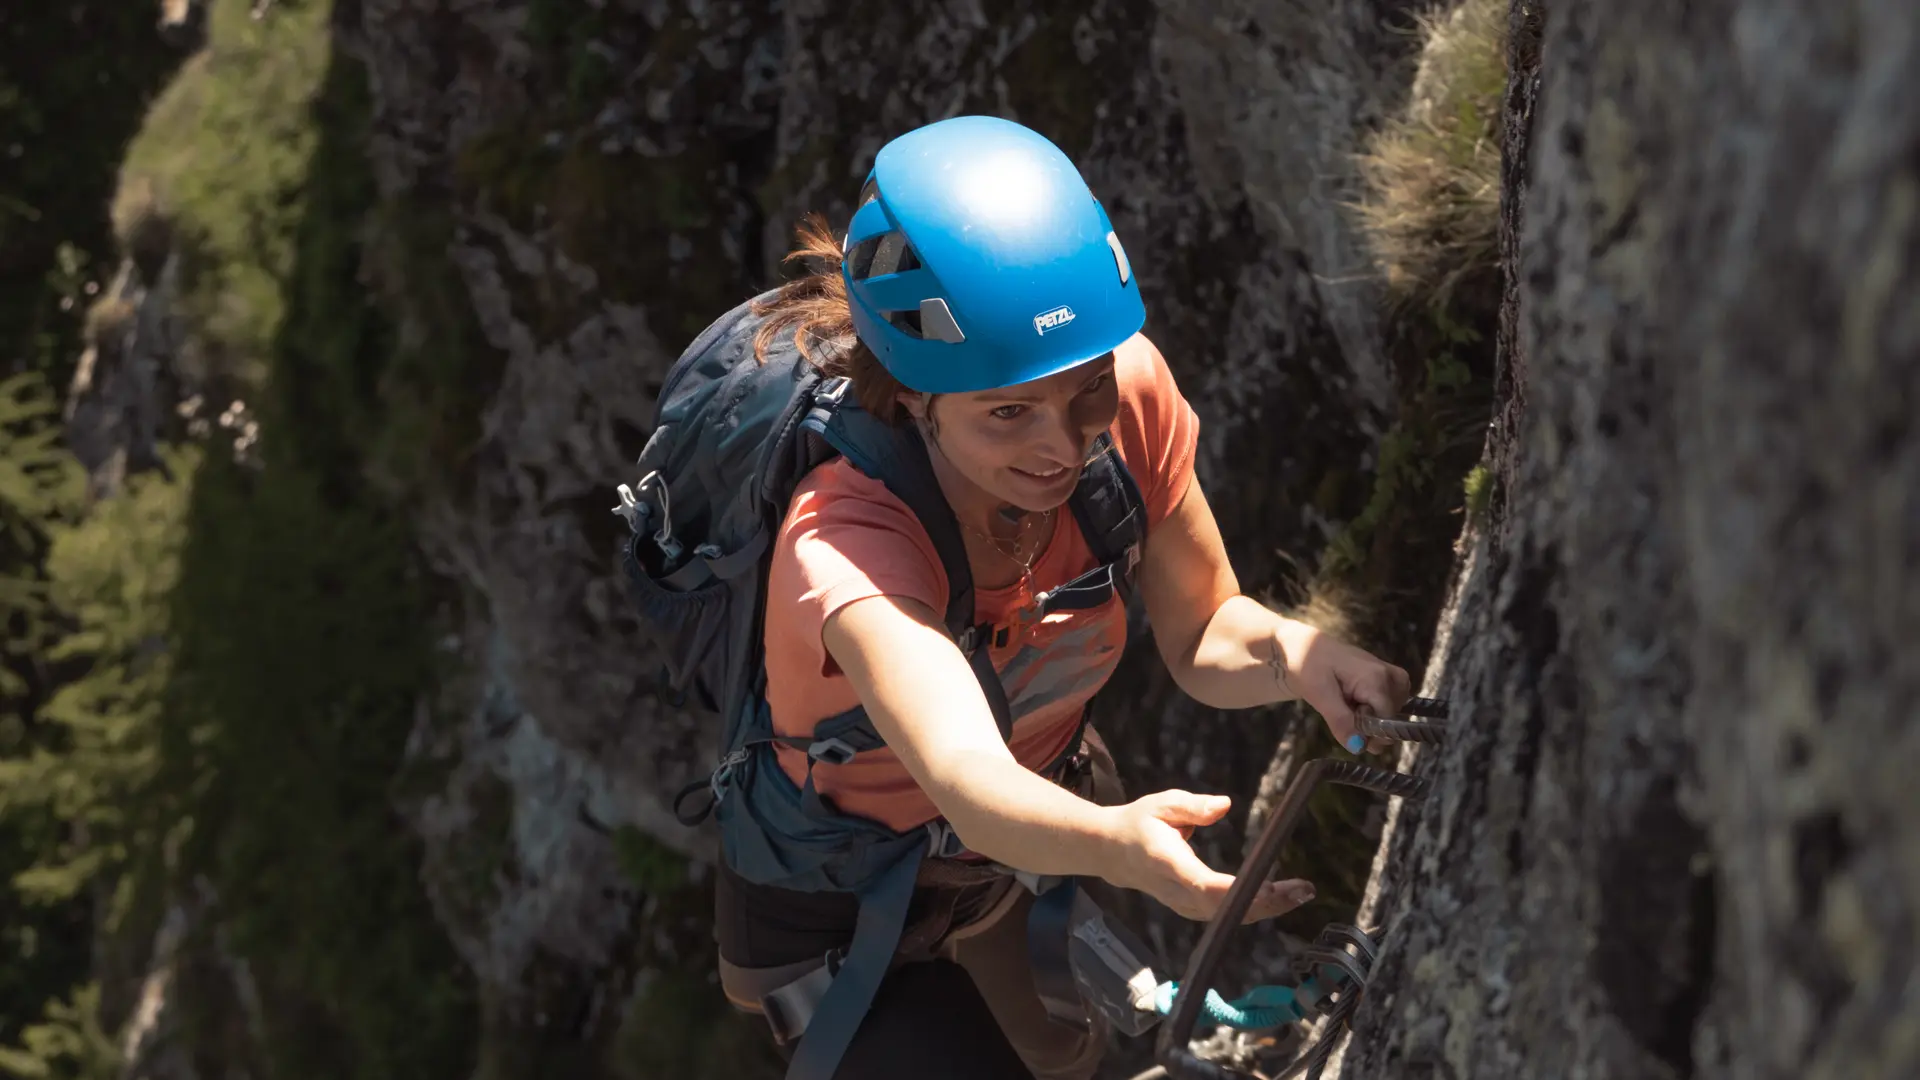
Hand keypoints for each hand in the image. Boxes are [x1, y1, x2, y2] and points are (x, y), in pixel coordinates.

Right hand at [1102, 789, 1315, 923]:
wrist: (1113, 852)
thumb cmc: (1139, 823)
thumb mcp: (1160, 804)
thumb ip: (1192, 806)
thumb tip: (1224, 805)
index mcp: (1167, 863)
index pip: (1204, 885)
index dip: (1237, 891)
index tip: (1269, 885)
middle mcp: (1176, 892)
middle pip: (1223, 908)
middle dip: (1266, 903)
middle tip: (1302, 890)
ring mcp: (1183, 905)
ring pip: (1227, 916)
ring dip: (1266, 908)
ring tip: (1300, 892)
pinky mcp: (1191, 910)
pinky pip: (1225, 914)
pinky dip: (1254, 907)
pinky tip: (1281, 897)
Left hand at [1279, 623, 1414, 753]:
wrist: (1304, 647)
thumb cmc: (1309, 666)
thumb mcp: (1319, 696)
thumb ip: (1340, 721)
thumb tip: (1358, 747)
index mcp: (1376, 678)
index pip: (1386, 720)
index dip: (1369, 731)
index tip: (1348, 726)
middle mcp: (1390, 675)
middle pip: (1390, 718)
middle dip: (1369, 724)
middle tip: (1344, 709)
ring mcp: (1392, 675)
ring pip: (1392, 713)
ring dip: (1371, 717)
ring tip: (1348, 703)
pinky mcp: (1389, 677)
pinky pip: (1391, 703)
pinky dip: (1375, 708)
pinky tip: (1357, 700)